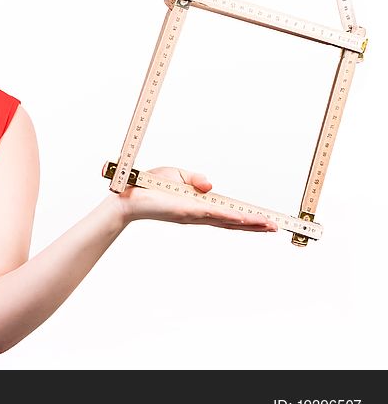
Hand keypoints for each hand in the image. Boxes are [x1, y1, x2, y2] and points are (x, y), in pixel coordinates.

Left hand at [113, 166, 277, 231]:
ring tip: (269, 226)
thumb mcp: (177, 175)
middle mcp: (197, 215)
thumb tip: (210, 186)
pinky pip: (211, 214)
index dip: (246, 219)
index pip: (226, 215)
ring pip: (227, 221)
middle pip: (232, 222)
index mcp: (197, 207)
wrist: (127, 193)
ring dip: (249, 224)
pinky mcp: (185, 211)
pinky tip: (244, 220)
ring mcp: (193, 215)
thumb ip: (196, 179)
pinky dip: (228, 217)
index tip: (265, 222)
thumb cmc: (148, 186)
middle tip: (276, 228)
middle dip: (255, 226)